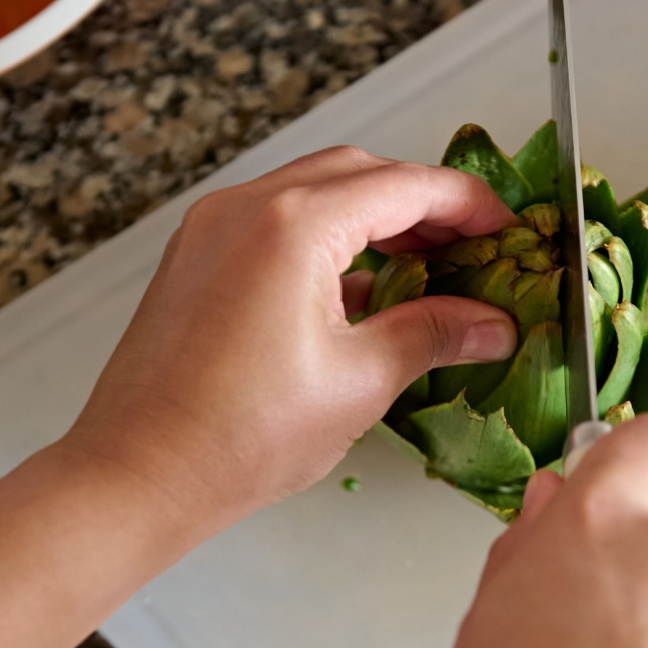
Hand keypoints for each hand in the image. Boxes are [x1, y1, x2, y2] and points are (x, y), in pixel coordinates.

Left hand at [62, 147, 517, 538]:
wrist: (141, 473)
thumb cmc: (243, 436)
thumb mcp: (360, 383)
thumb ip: (433, 335)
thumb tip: (492, 326)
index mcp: (294, 226)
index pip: (404, 187)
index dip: (467, 204)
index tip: (505, 230)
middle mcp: (247, 208)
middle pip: (360, 174)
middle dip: (423, 205)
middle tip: (471, 249)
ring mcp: (213, 229)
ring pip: (316, 194)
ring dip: (376, 220)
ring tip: (425, 269)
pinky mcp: (198, 260)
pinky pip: (277, 225)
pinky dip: (329, 243)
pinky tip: (362, 291)